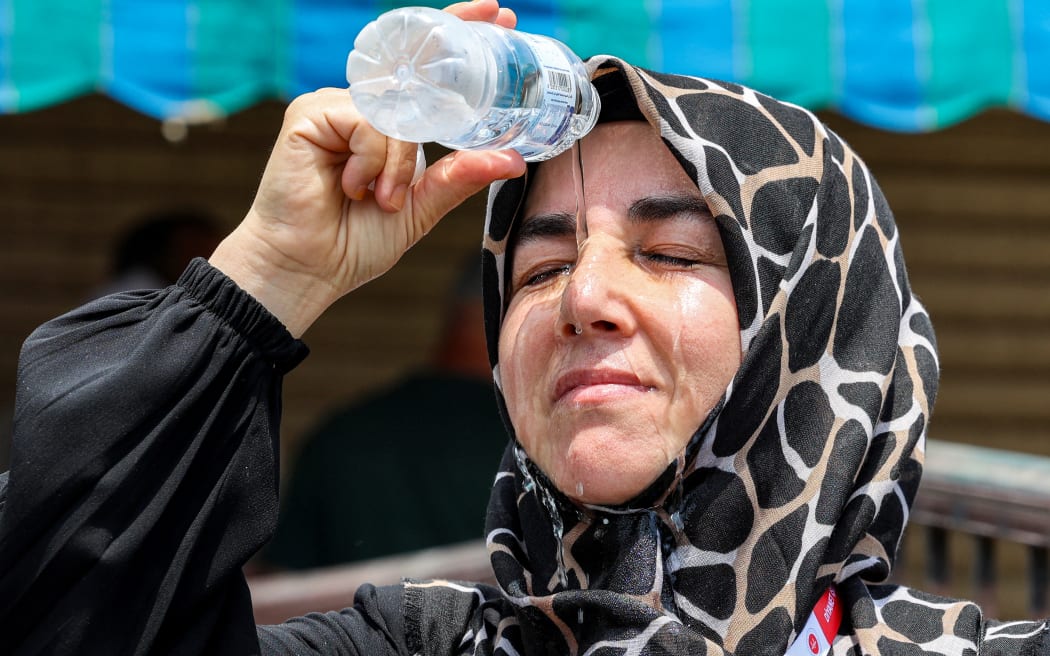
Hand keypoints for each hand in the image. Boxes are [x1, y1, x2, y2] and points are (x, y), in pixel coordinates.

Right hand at [210, 0, 523, 337]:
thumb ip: (460, 178)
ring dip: (399, 163)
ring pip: (394, 113)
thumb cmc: (356, 241)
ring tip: (381, 198)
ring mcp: (333, 107)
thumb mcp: (421, 208)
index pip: (424, 73)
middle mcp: (361, 108)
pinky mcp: (309, 115)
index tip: (498, 15)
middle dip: (451, 58)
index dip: (456, 35)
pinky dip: (372, 159)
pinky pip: (366, 122)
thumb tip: (514, 160)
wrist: (309, 270)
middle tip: (496, 21)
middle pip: (413, 75)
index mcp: (387, 125)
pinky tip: (354, 186)